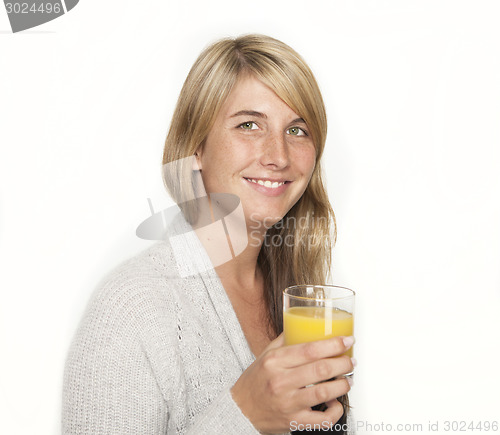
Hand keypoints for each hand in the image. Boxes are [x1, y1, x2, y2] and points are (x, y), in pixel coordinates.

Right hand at [230, 334, 354, 433]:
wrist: (240, 411)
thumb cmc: (255, 381)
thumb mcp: (265, 355)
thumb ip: (285, 340)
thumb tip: (303, 324)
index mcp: (274, 361)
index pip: (310, 349)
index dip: (333, 344)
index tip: (347, 340)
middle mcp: (280, 381)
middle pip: (321, 369)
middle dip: (343, 363)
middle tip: (350, 360)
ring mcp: (288, 403)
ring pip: (324, 392)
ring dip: (343, 384)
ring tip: (348, 379)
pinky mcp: (293, 421)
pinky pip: (322, 419)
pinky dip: (335, 411)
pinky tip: (336, 403)